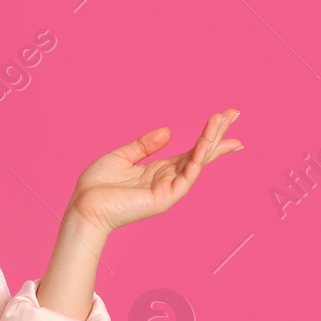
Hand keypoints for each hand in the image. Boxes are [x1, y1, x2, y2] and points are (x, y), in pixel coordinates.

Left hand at [68, 109, 242, 233]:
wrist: (84, 207)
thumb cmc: (97, 186)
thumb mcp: (122, 156)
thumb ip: (145, 145)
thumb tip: (168, 132)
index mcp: (158, 169)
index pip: (190, 151)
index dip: (207, 135)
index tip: (223, 118)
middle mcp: (168, 178)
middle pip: (200, 153)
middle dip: (218, 134)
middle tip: (235, 112)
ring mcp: (169, 188)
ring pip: (197, 160)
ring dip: (211, 139)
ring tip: (223, 119)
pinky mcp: (166, 197)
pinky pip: (187, 174)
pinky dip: (198, 156)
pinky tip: (207, 141)